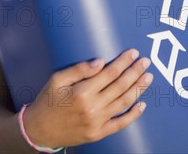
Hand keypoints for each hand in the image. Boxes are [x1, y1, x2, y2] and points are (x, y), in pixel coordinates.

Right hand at [22, 49, 151, 148]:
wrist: (39, 130)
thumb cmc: (47, 101)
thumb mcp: (57, 79)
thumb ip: (79, 69)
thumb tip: (100, 62)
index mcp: (82, 92)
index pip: (109, 73)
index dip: (123, 62)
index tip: (133, 53)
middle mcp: (92, 107)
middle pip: (120, 86)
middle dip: (135, 72)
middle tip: (146, 62)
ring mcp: (97, 122)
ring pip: (123, 103)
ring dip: (138, 89)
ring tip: (147, 78)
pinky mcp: (99, 133)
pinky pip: (120, 123)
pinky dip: (133, 115)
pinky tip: (142, 105)